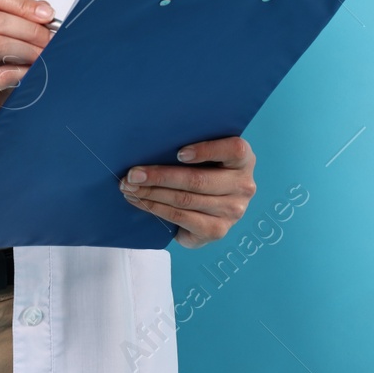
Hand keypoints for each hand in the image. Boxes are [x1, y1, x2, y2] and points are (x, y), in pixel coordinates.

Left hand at [119, 136, 256, 247]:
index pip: (234, 149)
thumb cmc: (204, 171)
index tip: (179, 153)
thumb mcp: (208, 157)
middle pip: (199, 180)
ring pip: (185, 200)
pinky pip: (181, 218)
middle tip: (133, 174)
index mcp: (243, 160)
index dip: (207, 150)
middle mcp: (243, 186)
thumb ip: (194, 148)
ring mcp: (232, 211)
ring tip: (130, 188)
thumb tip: (153, 141)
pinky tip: (140, 201)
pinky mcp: (217, 231)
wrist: (211, 210)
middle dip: (160, 176)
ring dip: (152, 193)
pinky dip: (156, 208)